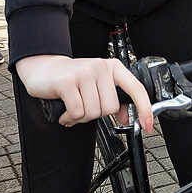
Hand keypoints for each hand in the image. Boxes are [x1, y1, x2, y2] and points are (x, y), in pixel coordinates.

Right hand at [16, 54, 153, 131]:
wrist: (43, 68)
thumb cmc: (72, 79)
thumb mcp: (97, 85)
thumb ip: (114, 99)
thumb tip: (127, 117)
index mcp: (113, 67)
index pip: (136, 88)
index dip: (144, 109)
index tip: (148, 125)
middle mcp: (101, 67)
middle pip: (110, 108)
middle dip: (96, 114)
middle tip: (84, 107)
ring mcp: (84, 73)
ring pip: (93, 113)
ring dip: (81, 117)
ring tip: (73, 107)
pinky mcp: (68, 82)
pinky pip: (77, 112)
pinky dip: (69, 117)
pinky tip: (64, 111)